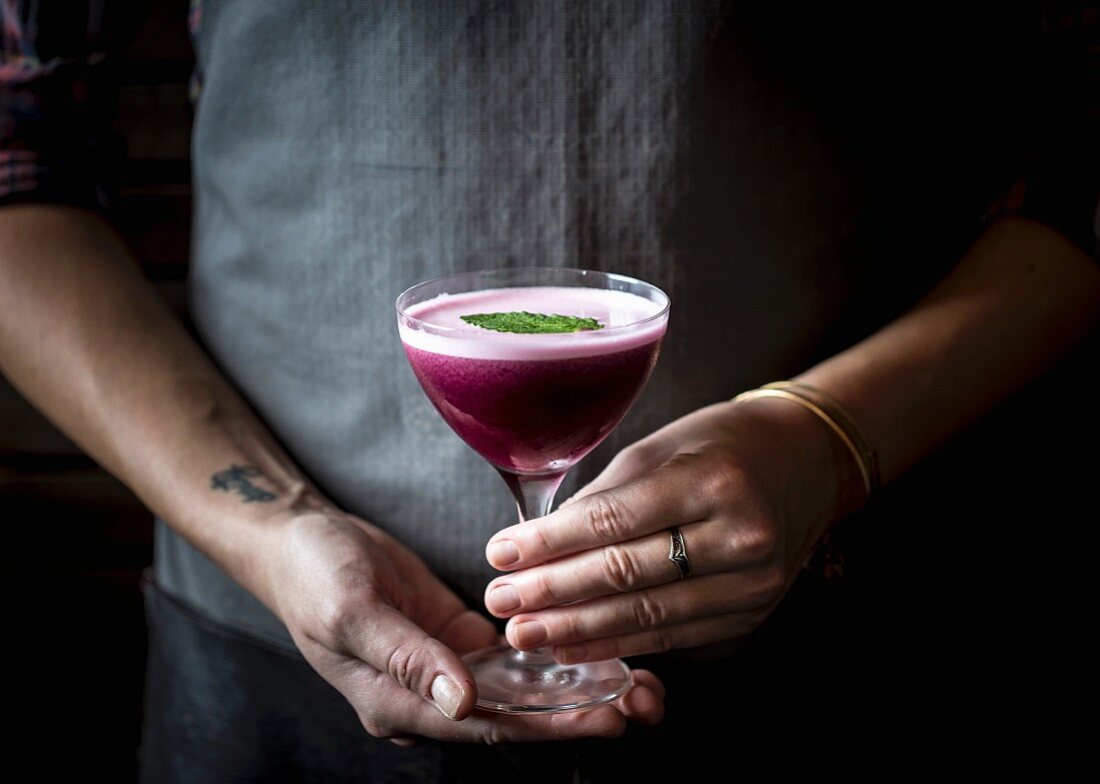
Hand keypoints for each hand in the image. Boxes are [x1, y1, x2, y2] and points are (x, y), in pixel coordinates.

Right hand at [261, 510, 664, 744]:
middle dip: (579, 711)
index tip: (604, 717)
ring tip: (637, 680)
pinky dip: (550, 653)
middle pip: (515, 712)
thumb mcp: (352, 612)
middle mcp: (429, 695)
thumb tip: (463, 701)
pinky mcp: (455, 636)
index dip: (548, 723)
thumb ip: (408, 658)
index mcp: (398, 705)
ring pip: (521, 687)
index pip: (488, 722)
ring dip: (574, 686)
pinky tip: (594, 646)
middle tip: (643, 702)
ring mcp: (445, 666)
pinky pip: (511, 653)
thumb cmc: (313, 575)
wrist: (298, 540)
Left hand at [483, 398, 859, 662]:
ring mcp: (752, 585)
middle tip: (500, 602)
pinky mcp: (750, 616)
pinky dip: (618, 644)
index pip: (612, 522)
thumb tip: (539, 544)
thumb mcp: (661, 448)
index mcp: (712, 479)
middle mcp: (740, 536)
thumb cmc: (723, 446)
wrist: (805, 465)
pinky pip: (672, 638)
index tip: (500, 554)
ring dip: (576, 630)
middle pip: (625, 575)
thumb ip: (603, 498)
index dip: (549, 544)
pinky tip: (575, 647)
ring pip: (646, 617)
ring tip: (525, 634)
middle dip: (552, 593)